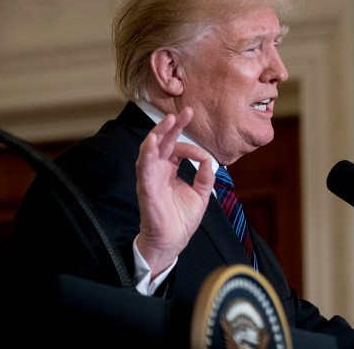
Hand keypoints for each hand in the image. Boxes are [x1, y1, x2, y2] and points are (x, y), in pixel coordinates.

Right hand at [135, 106, 213, 275]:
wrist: (172, 241)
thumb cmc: (182, 219)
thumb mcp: (201, 194)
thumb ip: (206, 176)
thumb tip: (209, 160)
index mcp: (170, 169)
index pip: (177, 148)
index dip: (191, 147)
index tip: (204, 157)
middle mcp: (158, 170)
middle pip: (163, 142)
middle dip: (173, 125)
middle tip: (185, 112)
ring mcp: (150, 177)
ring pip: (150, 149)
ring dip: (158, 134)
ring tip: (168, 120)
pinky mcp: (146, 187)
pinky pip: (144, 167)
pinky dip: (147, 153)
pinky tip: (152, 142)